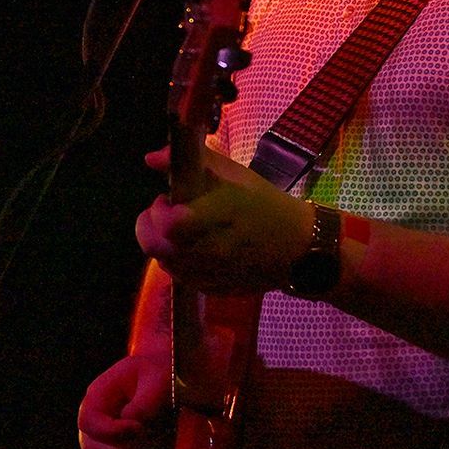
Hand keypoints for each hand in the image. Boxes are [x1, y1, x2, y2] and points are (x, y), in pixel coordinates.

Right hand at [77, 352, 169, 448]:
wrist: (161, 380)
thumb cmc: (157, 375)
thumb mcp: (156, 380)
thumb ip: (145, 401)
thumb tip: (132, 423)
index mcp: (98, 397)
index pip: (88, 422)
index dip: (111, 432)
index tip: (139, 428)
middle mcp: (94, 421)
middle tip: (145, 442)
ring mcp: (99, 440)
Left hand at [135, 145, 315, 294]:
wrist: (299, 247)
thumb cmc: (265, 204)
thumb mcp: (234, 174)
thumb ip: (193, 161)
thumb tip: (151, 158)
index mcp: (219, 215)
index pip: (168, 223)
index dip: (157, 210)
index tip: (165, 198)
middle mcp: (212, 249)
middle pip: (157, 247)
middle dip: (149, 228)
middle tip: (162, 215)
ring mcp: (213, 274)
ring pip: (165, 264)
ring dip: (163, 245)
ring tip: (181, 231)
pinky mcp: (214, 290)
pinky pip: (181, 278)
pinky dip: (178, 262)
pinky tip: (192, 248)